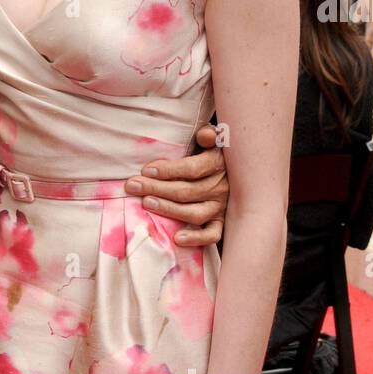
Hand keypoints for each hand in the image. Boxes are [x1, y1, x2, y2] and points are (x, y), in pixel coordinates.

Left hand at [125, 123, 227, 246]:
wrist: (239, 169)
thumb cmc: (214, 151)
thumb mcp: (214, 138)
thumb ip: (209, 135)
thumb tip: (204, 134)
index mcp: (218, 163)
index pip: (192, 169)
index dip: (168, 170)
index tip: (146, 170)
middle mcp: (222, 187)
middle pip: (187, 191)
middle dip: (157, 188)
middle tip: (133, 186)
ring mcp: (222, 207)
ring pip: (195, 213)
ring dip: (169, 209)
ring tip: (146, 203)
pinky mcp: (222, 222)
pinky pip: (212, 235)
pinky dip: (197, 238)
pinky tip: (177, 238)